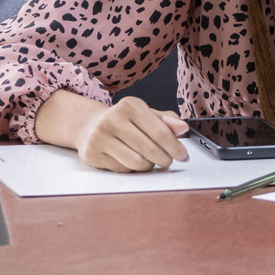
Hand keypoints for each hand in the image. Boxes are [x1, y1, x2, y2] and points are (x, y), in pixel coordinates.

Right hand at [75, 96, 189, 172]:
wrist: (90, 126)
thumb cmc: (124, 120)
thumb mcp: (146, 114)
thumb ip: (167, 120)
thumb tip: (183, 128)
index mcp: (129, 105)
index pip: (160, 132)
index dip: (176, 147)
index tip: (184, 155)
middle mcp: (112, 119)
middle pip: (150, 149)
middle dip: (165, 159)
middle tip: (169, 161)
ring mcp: (99, 137)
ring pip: (137, 162)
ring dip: (150, 165)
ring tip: (151, 160)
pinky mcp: (92, 154)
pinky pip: (122, 169)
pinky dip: (133, 169)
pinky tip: (132, 160)